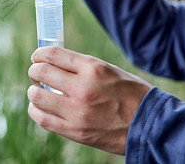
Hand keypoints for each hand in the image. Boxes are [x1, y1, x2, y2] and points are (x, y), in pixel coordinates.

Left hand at [27, 46, 151, 154]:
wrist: (152, 125)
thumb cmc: (131, 94)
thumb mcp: (109, 70)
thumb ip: (81, 67)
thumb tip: (53, 63)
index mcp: (93, 68)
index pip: (52, 54)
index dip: (39, 54)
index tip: (37, 57)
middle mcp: (83, 88)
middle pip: (41, 72)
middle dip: (34, 70)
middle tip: (36, 73)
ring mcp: (78, 111)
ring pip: (37, 96)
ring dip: (33, 92)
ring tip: (38, 92)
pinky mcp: (76, 131)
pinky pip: (43, 119)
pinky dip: (36, 110)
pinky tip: (40, 107)